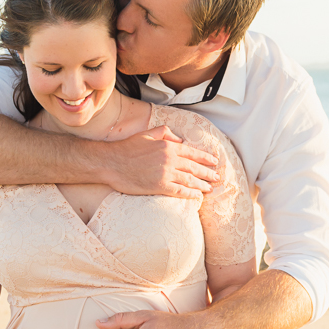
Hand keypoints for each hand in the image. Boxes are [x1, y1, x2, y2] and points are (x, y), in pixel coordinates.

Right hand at [104, 126, 218, 198]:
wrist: (112, 162)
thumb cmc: (127, 147)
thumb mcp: (147, 134)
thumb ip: (166, 133)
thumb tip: (180, 139)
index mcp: (168, 146)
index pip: (192, 153)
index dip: (205, 158)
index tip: (214, 162)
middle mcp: (170, 160)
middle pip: (194, 168)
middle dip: (207, 173)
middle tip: (216, 177)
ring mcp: (165, 174)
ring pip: (189, 180)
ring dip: (202, 184)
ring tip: (210, 188)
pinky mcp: (159, 186)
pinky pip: (179, 191)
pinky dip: (190, 194)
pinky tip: (197, 196)